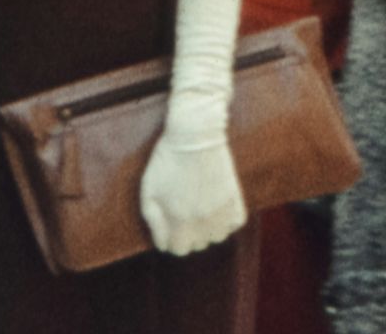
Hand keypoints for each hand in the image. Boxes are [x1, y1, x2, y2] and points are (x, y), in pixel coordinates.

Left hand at [140, 89, 247, 254]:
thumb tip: (161, 243)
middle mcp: (203, 224)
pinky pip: (234, 223)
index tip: (168, 224)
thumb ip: (153, 221)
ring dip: (208, 228)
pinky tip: (216, 205)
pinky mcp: (236, 200)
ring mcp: (222, 213)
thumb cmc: (167, 160)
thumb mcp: (148, 190)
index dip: (170, 237)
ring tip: (199, 208)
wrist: (195, 135)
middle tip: (182, 210)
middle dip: (188, 233)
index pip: (177, 249)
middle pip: (197, 244)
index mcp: (179, 222)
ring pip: (217, 237)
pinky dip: (227, 219)